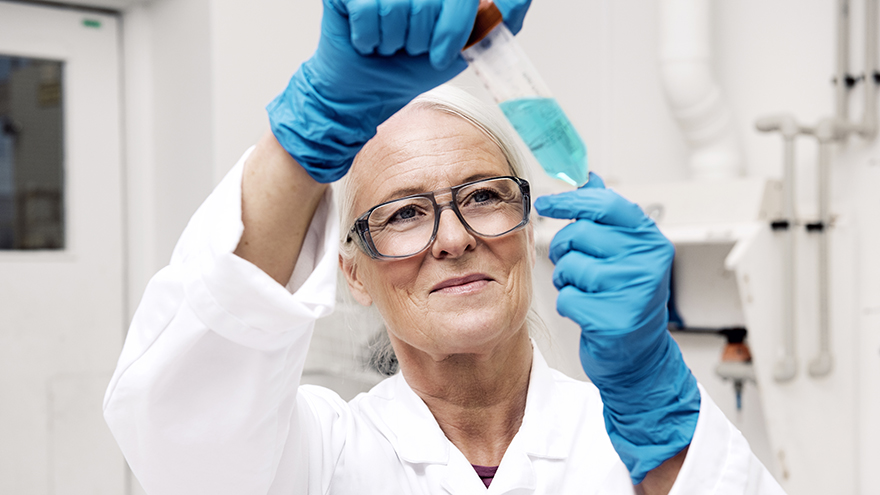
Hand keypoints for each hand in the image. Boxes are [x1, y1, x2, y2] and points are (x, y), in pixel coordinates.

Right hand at [268, 0, 525, 182]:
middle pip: (433, 2)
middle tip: (412, 49)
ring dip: (396, 41)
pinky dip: (370, 38)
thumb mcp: (465, 45)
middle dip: (424, 40)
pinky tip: (369, 41)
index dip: (456, 26)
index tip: (442, 52)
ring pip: (399, 7)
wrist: (368, 89)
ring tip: (389, 45)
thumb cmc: (413, 64)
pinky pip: (368, 10)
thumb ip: (497, 18)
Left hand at [533, 173, 699, 484]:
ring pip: (571, 267)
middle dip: (565, 248)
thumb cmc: (625, 299)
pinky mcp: (614, 319)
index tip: (547, 204)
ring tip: (587, 291)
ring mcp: (632, 291)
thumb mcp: (624, 253)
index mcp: (649, 241)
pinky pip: (568, 297)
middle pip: (580, 234)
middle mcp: (646, 262)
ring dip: (568, 280)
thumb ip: (606, 216)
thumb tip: (589, 177)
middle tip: (573, 263)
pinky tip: (588, 312)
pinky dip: (569, 305)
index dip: (570, 200)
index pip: (605, 204)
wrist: (638, 357)